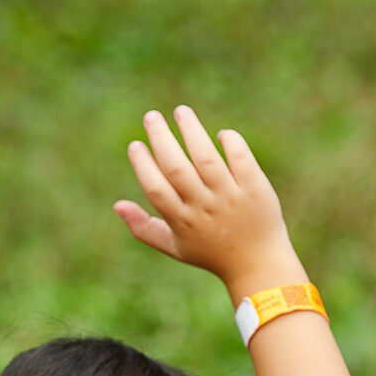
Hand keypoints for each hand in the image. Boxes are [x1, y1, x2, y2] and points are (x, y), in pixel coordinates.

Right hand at [115, 106, 304, 299]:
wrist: (258, 264)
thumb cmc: (211, 253)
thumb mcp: (175, 247)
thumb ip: (144, 227)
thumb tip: (117, 205)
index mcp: (182, 221)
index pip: (156, 188)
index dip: (143, 165)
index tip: (136, 144)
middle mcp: (204, 207)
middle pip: (177, 168)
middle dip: (161, 138)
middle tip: (151, 116)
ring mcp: (230, 197)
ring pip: (207, 158)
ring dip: (192, 131)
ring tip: (181, 111)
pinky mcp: (255, 188)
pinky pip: (240, 158)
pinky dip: (230, 142)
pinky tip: (221, 135)